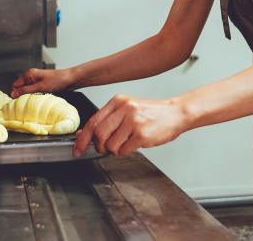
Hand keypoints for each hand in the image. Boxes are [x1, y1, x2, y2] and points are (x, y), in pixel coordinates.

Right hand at [11, 68, 70, 97]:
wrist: (70, 80)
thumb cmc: (58, 80)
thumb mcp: (40, 87)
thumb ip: (26, 90)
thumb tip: (14, 94)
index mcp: (29, 75)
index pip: (15, 85)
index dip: (15, 94)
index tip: (17, 101)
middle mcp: (32, 77)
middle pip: (21, 89)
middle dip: (23, 96)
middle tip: (27, 102)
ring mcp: (37, 82)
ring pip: (28, 92)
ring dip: (30, 97)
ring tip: (35, 100)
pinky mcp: (42, 86)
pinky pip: (34, 93)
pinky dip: (35, 97)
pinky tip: (40, 99)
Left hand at [73, 94, 188, 156]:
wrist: (175, 113)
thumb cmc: (151, 114)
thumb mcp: (126, 111)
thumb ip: (105, 120)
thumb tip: (83, 134)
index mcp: (118, 101)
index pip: (93, 121)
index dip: (82, 138)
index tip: (77, 149)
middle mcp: (124, 108)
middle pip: (99, 134)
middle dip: (100, 146)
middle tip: (106, 148)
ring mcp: (134, 121)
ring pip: (110, 145)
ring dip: (115, 150)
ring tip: (125, 143)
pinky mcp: (142, 134)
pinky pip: (124, 150)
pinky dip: (126, 151)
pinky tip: (134, 144)